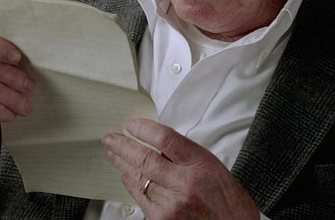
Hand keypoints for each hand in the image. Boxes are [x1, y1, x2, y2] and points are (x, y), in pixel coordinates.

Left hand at [102, 119, 259, 219]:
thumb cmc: (224, 196)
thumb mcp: (209, 164)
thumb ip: (182, 153)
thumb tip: (153, 141)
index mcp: (199, 163)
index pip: (165, 139)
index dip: (143, 129)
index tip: (131, 125)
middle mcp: (184, 184)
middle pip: (144, 158)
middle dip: (122, 146)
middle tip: (110, 138)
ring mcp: (171, 204)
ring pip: (137, 178)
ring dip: (121, 164)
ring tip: (112, 154)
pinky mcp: (161, 219)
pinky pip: (139, 197)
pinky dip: (130, 183)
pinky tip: (125, 175)